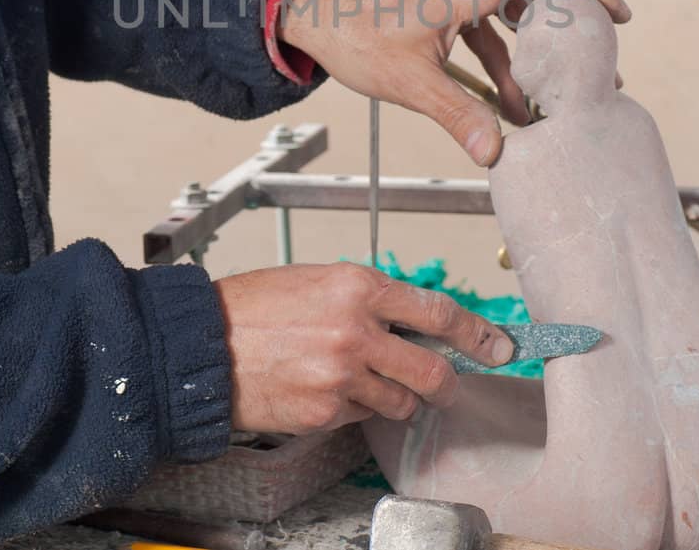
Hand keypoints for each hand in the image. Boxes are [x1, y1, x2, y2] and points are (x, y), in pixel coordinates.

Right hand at [214, 263, 514, 433]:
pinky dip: (353, 408)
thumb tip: (412, 322)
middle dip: (448, 384)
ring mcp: (341, 376)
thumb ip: (367, 300)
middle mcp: (356, 331)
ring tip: (362, 382)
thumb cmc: (253, 307)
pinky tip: (324, 390)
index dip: (476, 332)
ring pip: (400, 401)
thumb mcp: (317, 281)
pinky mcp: (324, 411)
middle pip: (432, 370)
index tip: (497, 345)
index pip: (437, 311)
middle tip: (449, 387)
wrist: (201, 344)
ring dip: (395, 398)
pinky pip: (360, 417)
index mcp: (357, 287)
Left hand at [278, 0, 628, 165]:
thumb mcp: (409, 81)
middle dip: (569, 37)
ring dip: (529, 60)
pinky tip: (503, 103)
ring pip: (511, 19)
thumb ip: (458, 115)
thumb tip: (495, 152)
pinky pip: (485, 25)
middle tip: (596, 75)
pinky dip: (499, 59)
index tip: (622, 15)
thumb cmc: (351, 29)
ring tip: (547, 108)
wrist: (302, 5)